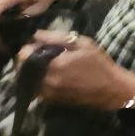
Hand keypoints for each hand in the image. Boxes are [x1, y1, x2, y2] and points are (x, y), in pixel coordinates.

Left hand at [19, 30, 134, 110]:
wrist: (112, 89)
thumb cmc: (100, 64)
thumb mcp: (84, 44)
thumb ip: (58, 38)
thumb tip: (36, 35)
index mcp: (55, 65)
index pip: (24, 56)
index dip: (27, 49)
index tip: (35, 46)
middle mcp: (48, 80)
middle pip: (22, 69)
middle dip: (27, 60)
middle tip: (38, 54)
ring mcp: (49, 92)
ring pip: (28, 80)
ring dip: (31, 72)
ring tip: (43, 66)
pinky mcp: (52, 100)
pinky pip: (36, 89)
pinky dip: (38, 81)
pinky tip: (50, 76)